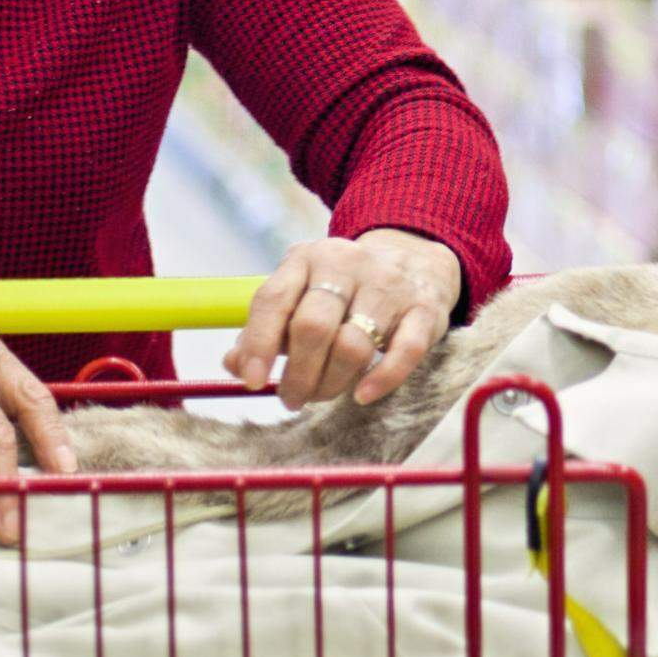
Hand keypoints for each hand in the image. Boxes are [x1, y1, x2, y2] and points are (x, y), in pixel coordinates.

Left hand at [226, 229, 462, 410]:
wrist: (414, 258)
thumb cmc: (342, 289)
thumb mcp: (299, 294)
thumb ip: (265, 329)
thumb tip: (233, 363)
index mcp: (307, 258)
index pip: (274, 299)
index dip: (259, 344)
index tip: (253, 381)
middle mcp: (346, 264)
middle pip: (312, 327)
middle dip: (297, 374)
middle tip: (292, 398)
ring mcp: (388, 285)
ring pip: (352, 345)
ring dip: (331, 383)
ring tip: (322, 394)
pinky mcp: (424, 309)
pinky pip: (404, 352)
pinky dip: (382, 380)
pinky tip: (362, 395)